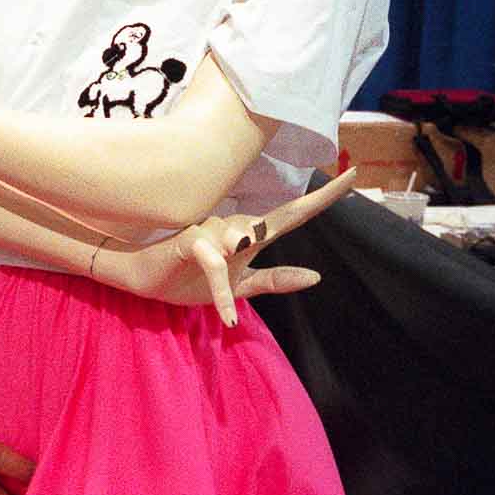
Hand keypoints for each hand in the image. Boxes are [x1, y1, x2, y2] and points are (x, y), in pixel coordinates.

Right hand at [104, 168, 359, 324]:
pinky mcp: (190, 244)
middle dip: (285, 221)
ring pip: (240, 238)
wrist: (140, 277)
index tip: (354, 174)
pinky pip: (215, 263)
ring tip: (218, 287)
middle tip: (291, 217)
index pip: (293, 214)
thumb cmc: (187, 278)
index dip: (324, 196)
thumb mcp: (238, 286)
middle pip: (265, 224)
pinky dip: (221, 294)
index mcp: (249, 238)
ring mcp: (211, 233)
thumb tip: (316, 276)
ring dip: (236, 258)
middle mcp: (233, 228)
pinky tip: (228, 320)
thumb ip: (274, 280)